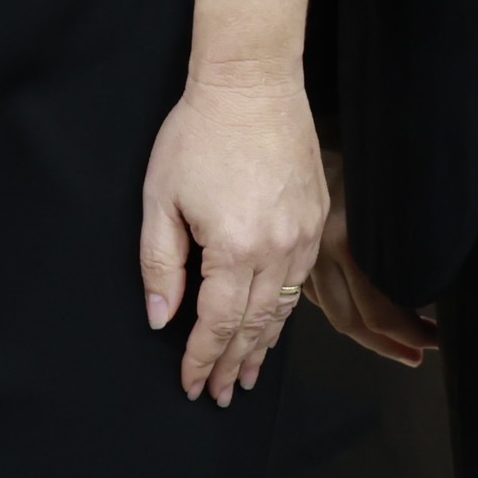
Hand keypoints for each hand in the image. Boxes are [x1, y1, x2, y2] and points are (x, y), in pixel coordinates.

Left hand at [139, 68, 329, 407]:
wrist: (252, 83)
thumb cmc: (199, 133)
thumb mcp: (161, 198)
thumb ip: (161, 264)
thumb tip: (162, 318)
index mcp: (236, 248)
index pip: (218, 323)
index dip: (201, 358)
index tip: (190, 383)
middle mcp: (278, 249)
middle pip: (254, 326)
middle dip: (232, 363)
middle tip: (217, 394)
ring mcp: (303, 236)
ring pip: (282, 309)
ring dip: (261, 346)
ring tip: (243, 373)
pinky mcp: (316, 220)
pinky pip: (300, 281)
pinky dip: (283, 312)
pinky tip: (271, 324)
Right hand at [304, 151, 436, 368]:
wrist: (289, 123)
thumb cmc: (359, 153)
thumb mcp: (391, 195)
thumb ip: (406, 240)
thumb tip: (431, 281)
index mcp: (348, 241)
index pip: (380, 312)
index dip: (411, 334)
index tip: (438, 340)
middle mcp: (320, 255)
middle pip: (353, 322)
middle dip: (391, 345)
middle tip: (421, 354)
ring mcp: (302, 254)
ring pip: (332, 313)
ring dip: (367, 335)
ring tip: (400, 347)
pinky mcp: (294, 249)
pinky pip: (316, 294)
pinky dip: (341, 310)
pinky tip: (361, 316)